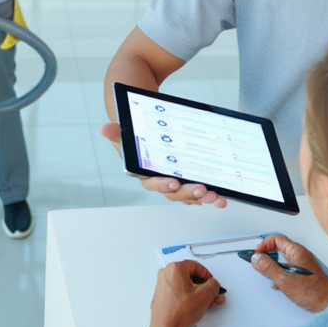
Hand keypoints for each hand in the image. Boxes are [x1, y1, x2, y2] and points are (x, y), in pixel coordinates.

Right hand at [98, 122, 227, 206]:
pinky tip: (221, 196)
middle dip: (188, 193)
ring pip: (189, 195)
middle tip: (201, 189)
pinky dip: (210, 195)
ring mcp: (177, 182)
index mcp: (145, 174)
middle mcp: (162, 182)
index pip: (153, 183)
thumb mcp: (127, 132)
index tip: (173, 182)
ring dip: (202, 197)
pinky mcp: (189, 180)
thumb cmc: (138, 137)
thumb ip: (117, 133)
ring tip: (214, 196)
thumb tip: (105, 129)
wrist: (148, 132)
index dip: (162, 184)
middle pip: (175, 192)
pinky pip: (199, 191)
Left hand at [145, 261, 224, 326]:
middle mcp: (166, 274)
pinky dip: (189, 297)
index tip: (212, 283)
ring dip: (198, 293)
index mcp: (174, 268)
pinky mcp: (163, 295)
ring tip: (206, 302)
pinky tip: (196, 306)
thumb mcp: (204, 295)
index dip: (207, 276)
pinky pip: (179, 292)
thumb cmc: (178, 313)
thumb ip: (213, 285)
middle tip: (212, 294)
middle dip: (204, 287)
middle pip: (191, 276)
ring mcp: (163, 285)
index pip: (196, 266)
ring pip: (186, 285)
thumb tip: (213, 284)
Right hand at [250, 234, 327, 311]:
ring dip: (274, 267)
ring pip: (283, 260)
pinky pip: (288, 268)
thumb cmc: (315, 293)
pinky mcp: (305, 273)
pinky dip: (281, 274)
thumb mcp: (285, 280)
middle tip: (260, 264)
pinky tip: (280, 284)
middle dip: (267, 257)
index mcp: (297, 252)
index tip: (257, 255)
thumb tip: (257, 259)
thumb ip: (269, 268)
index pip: (276, 239)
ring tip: (270, 277)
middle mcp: (301, 255)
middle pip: (279, 248)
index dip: (264, 245)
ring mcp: (304, 264)